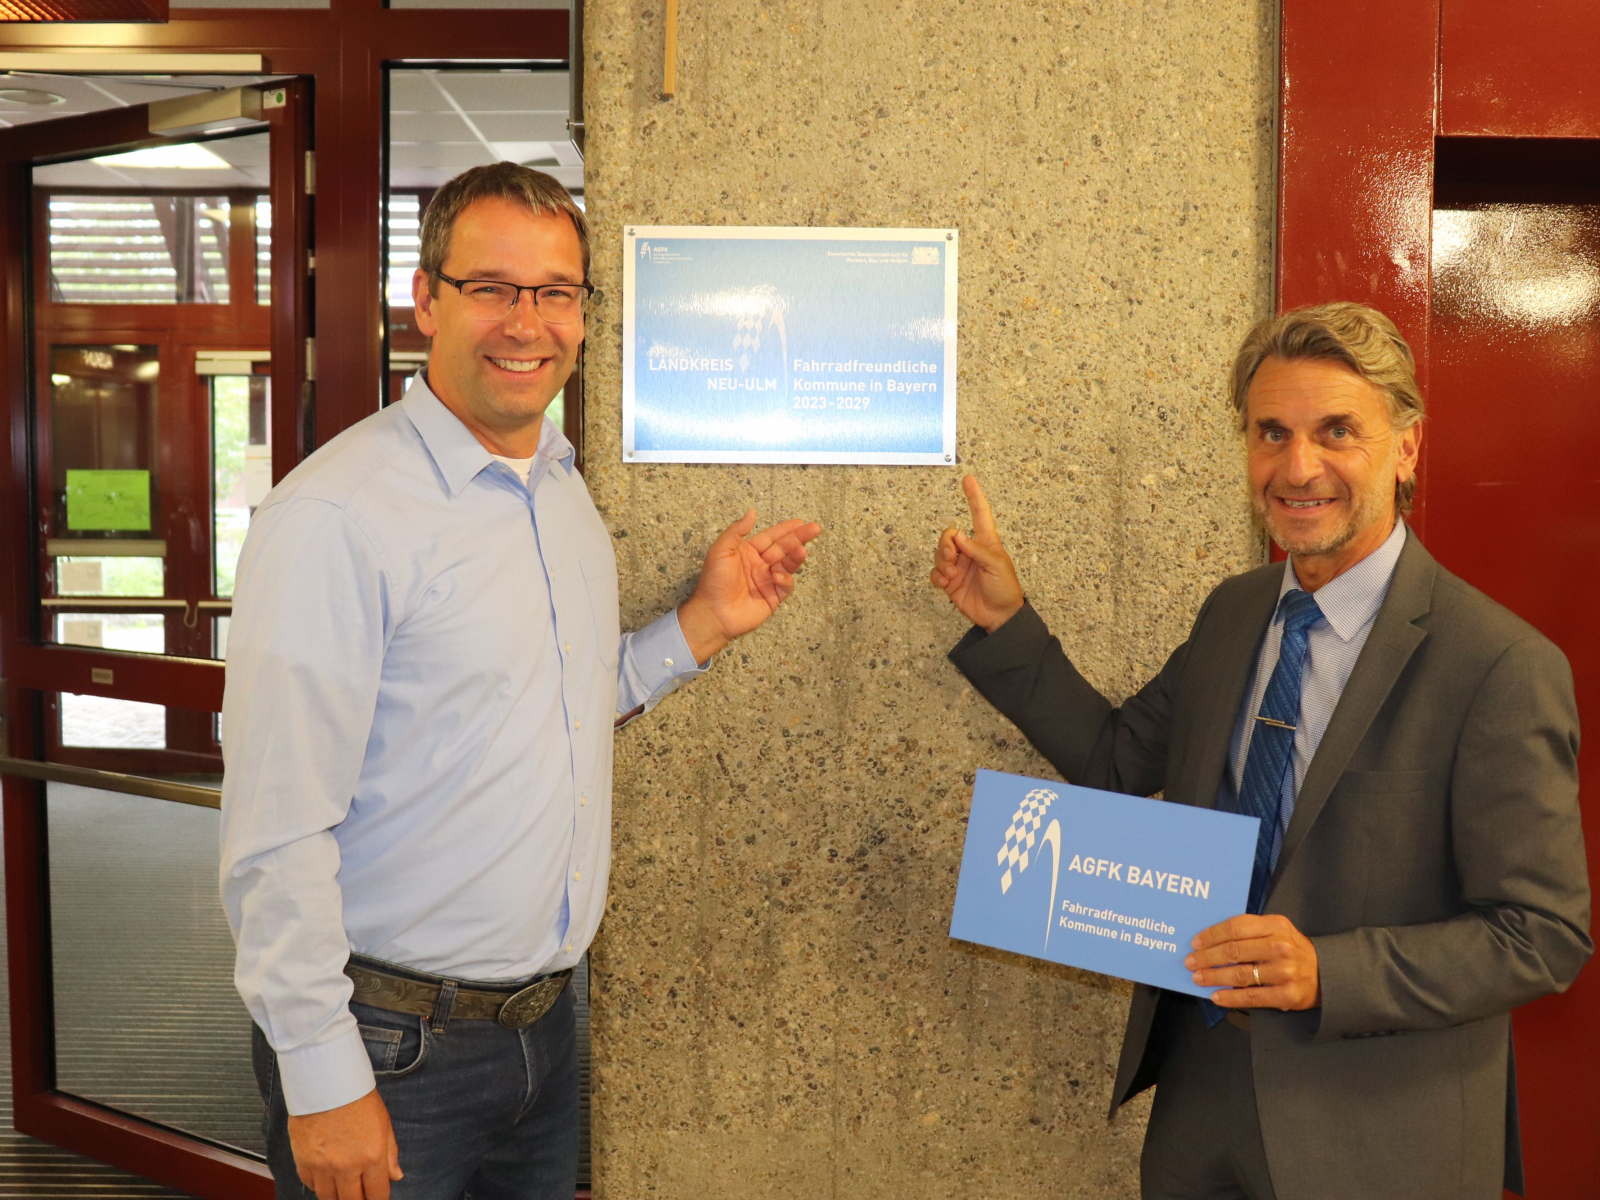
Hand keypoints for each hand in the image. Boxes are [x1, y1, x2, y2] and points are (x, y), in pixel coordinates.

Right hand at [287, 1088, 401, 1199]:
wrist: (327, 1082)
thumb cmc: (358, 1097)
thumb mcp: (383, 1122)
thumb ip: (390, 1153)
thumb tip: (397, 1176)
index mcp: (372, 1157)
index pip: (378, 1195)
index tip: (376, 1198)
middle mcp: (347, 1167)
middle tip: (359, 1196)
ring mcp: (323, 1167)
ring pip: (329, 1199)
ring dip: (337, 1197)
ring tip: (342, 1191)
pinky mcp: (303, 1161)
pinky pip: (310, 1185)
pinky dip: (318, 1186)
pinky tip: (325, 1178)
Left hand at [677, 510, 821, 662]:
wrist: (713, 613)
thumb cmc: (714, 581)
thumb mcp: (720, 551)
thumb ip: (736, 531)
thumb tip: (752, 512)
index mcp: (749, 551)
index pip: (771, 537)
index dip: (785, 529)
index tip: (800, 522)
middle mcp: (760, 564)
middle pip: (783, 548)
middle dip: (799, 538)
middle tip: (815, 528)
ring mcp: (768, 581)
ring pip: (787, 565)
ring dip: (796, 557)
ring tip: (803, 550)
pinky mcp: (773, 597)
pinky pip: (785, 586)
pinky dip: (785, 580)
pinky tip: (778, 577)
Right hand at [929, 474, 1024, 632]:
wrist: (999, 616)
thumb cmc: (1005, 589)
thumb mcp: (996, 565)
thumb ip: (977, 550)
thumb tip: (958, 536)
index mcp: (986, 542)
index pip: (979, 514)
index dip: (974, 496)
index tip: (968, 479)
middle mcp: (970, 551)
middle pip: (949, 535)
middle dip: (946, 544)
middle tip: (953, 558)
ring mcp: (959, 566)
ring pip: (940, 553)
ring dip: (942, 562)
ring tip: (952, 575)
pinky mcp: (950, 581)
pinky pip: (935, 572)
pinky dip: (936, 575)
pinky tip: (945, 582)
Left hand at [1185, 913, 1320, 1010]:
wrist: (1326, 973)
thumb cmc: (1292, 949)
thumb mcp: (1277, 930)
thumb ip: (1251, 930)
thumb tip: (1211, 938)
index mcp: (1276, 925)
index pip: (1236, 927)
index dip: (1212, 935)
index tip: (1195, 942)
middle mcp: (1280, 947)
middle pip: (1234, 951)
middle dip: (1207, 957)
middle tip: (1190, 961)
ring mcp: (1284, 972)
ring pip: (1240, 974)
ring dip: (1214, 977)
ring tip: (1198, 978)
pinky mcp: (1287, 995)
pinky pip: (1251, 997)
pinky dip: (1230, 998)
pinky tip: (1216, 996)